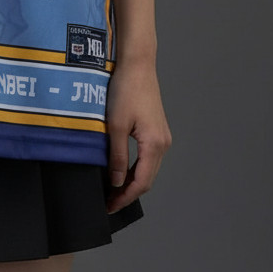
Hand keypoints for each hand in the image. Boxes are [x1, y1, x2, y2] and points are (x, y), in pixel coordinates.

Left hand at [104, 58, 171, 213]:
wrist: (137, 65)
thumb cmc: (125, 90)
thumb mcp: (116, 126)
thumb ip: (116, 156)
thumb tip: (116, 182)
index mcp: (154, 144)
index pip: (141, 182)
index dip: (125, 197)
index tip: (110, 206)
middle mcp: (163, 143)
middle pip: (147, 178)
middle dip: (128, 192)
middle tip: (109, 201)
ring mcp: (162, 136)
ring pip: (148, 168)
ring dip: (132, 181)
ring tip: (113, 189)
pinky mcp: (157, 129)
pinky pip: (148, 157)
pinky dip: (136, 168)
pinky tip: (122, 170)